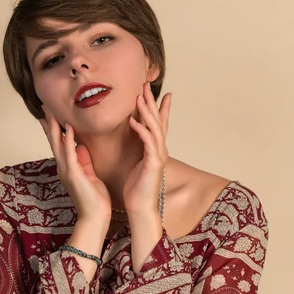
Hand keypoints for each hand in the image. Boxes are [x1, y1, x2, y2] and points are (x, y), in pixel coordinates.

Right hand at [39, 106, 111, 223]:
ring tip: (50, 111)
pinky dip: (68, 139)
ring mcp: (67, 170)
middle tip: (45, 106)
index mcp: (68, 167)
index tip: (50, 114)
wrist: (95, 218)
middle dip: (49, 123)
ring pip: (58, 144)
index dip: (54, 128)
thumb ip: (84, 161)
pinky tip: (68, 127)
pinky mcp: (74, 174)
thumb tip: (81, 146)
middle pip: (54, 141)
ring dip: (54, 127)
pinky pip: (70, 153)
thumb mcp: (90, 175)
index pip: (59, 144)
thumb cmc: (94, 199)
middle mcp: (64, 167)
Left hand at [124, 82, 170, 214]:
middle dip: (152, 102)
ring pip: (154, 129)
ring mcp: (158, 156)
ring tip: (139, 97)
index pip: (158, 124)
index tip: (157, 91)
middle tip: (146, 85)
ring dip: (147, 112)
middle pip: (157, 121)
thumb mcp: (136, 164)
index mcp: (155, 150)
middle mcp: (160, 150)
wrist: (140, 208)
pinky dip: (142, 130)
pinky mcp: (153, 164)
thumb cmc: (136, 189)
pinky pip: (148, 143)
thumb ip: (137, 150)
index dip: (158, 107)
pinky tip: (134, 121)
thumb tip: (134, 139)